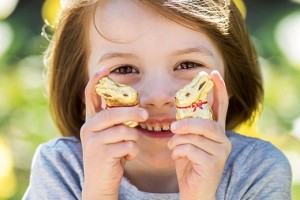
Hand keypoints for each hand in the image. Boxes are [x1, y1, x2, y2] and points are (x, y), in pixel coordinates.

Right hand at [80, 68, 147, 199]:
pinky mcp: (101, 154)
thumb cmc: (109, 155)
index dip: (96, 80)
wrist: (99, 182)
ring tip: (130, 147)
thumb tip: (136, 108)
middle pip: (113, 113)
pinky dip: (133, 151)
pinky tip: (128, 157)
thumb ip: (116, 122)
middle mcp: (87, 128)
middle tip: (145, 116)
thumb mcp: (110, 136)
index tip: (106, 67)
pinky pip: (127, 146)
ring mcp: (92, 141)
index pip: (90, 96)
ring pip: (124, 131)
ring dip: (133, 139)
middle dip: (133, 114)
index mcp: (90, 121)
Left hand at [168, 70, 230, 199]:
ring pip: (196, 135)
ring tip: (174, 148)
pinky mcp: (213, 163)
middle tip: (173, 127)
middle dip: (187, 123)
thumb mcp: (187, 143)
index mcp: (217, 132)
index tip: (213, 73)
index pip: (220, 107)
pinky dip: (179, 151)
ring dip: (179, 141)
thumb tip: (177, 116)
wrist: (194, 191)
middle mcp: (223, 140)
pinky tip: (178, 157)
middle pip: (207, 122)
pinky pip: (191, 148)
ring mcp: (220, 151)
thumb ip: (188, 129)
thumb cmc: (189, 164)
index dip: (218, 89)